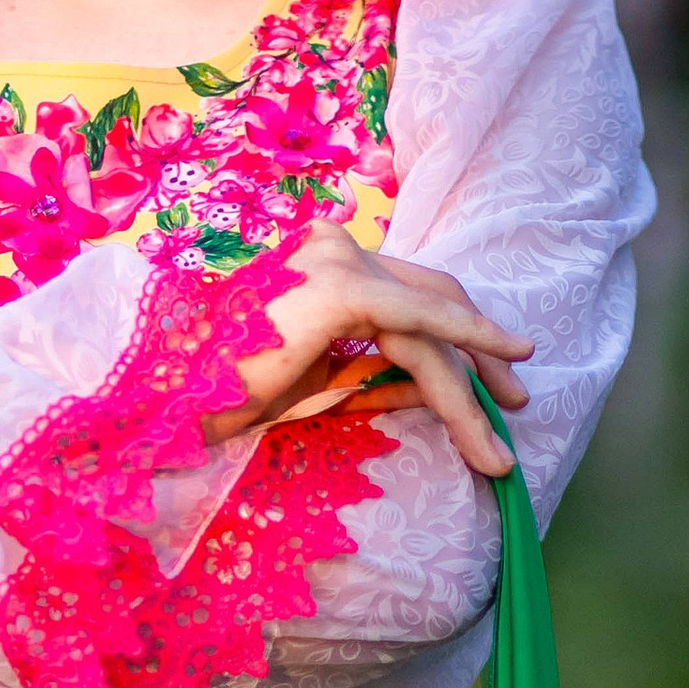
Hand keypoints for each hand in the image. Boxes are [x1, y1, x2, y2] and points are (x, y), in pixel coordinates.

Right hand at [213, 220, 529, 480]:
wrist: (173, 401)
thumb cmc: (231, 395)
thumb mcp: (322, 383)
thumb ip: (376, 373)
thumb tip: (436, 387)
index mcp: (322, 261)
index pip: (408, 293)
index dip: (457, 336)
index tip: (489, 385)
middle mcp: (333, 246)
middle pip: (432, 295)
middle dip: (479, 352)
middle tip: (515, 401)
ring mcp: (338, 260)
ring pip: (430, 322)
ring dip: (471, 381)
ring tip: (495, 441)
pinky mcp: (343, 288)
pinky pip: (421, 323)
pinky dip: (466, 349)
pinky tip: (501, 369)